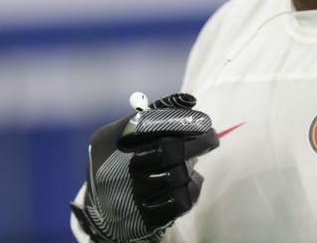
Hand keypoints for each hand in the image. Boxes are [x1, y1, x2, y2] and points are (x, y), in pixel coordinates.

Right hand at [73, 93, 218, 242]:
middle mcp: (117, 168)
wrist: (104, 208)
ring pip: (177, 174)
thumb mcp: (123, 133)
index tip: (202, 121)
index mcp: (110, 140)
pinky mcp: (149, 216)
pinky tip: (189, 181)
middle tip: (212, 136)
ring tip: (191, 162)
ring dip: (190, 166)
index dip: (179, 120)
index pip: (148, 123)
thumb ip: (153, 114)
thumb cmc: (117, 161)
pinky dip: (192, 188)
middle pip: (168, 149)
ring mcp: (133, 195)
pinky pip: (182, 199)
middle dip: (196, 142)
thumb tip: (188, 100)